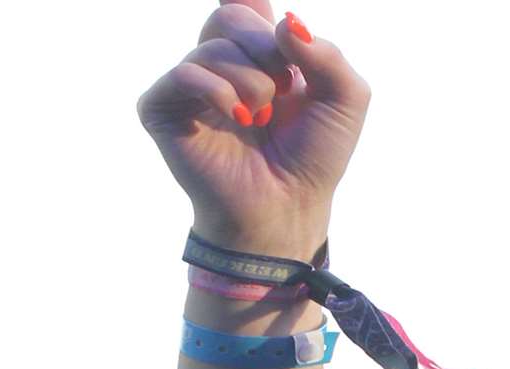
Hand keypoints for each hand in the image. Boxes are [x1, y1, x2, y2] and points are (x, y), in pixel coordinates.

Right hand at [138, 1, 368, 259]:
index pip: (245, 5)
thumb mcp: (346, 99)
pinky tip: (238, 119)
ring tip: (261, 119)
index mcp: (258, 53)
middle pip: (231, 17)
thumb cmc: (314, 156)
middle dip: (267, 51)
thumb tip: (285, 22)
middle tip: (284, 89)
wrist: (289, 206)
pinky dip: (217, 92)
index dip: (256, 12)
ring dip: (252, 83)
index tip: (278, 44)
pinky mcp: (163, 109)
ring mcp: (190, 86)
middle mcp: (221, 64)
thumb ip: (327, 53)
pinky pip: (184, 73)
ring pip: (213, 47)